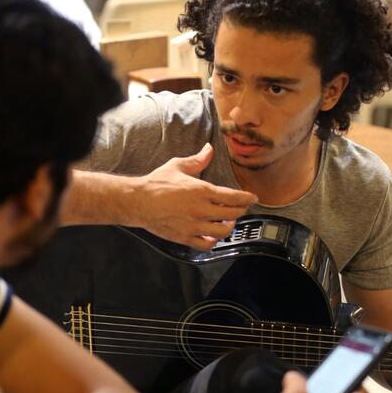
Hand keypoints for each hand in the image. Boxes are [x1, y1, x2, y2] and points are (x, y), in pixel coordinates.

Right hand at [135, 143, 256, 249]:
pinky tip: (213, 235)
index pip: (234, 197)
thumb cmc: (157, 183)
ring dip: (229, 226)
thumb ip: (197, 160)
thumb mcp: (178, 166)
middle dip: (240, 211)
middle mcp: (201, 210)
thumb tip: (209, 149)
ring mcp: (194, 225)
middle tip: (240, 208)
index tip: (253, 198)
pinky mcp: (185, 237)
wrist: (138, 201)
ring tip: (228, 221)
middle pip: (232, 214)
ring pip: (223, 231)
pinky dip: (213, 241)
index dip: (247, 198)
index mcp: (202, 191)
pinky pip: (207, 244)